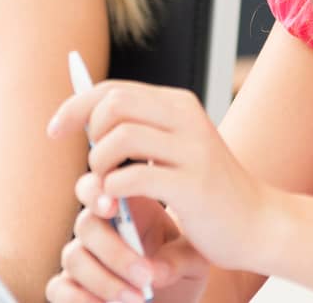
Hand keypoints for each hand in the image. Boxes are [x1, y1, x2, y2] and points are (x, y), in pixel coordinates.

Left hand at [45, 81, 283, 286]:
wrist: (257, 223)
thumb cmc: (207, 190)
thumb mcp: (176, 147)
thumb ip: (141, 130)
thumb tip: (86, 118)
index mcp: (178, 104)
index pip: (113, 90)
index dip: (75, 107)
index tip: (55, 131)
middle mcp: (186, 118)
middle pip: (113, 104)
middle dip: (89, 134)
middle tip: (95, 166)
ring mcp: (192, 150)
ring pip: (120, 137)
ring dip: (100, 165)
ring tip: (107, 187)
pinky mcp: (193, 185)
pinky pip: (133, 178)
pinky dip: (114, 191)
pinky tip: (118, 204)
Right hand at [47, 182, 206, 302]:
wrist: (177, 299)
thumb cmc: (182, 269)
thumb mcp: (194, 259)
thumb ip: (179, 257)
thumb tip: (155, 271)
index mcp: (126, 207)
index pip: (96, 185)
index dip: (95, 191)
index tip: (112, 207)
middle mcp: (98, 228)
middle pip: (85, 224)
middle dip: (114, 252)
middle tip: (146, 276)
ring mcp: (81, 258)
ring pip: (73, 258)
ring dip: (104, 281)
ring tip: (137, 300)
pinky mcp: (70, 288)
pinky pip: (59, 289)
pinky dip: (80, 300)